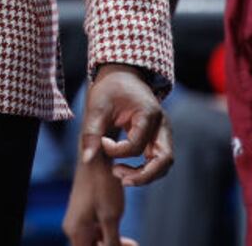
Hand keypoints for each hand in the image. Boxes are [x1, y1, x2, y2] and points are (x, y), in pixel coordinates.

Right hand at [62, 151, 126, 245]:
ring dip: (110, 244)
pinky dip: (107, 234)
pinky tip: (121, 233)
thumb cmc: (102, 185)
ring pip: (93, 242)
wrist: (95, 158)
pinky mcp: (83, 212)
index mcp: (76, 231)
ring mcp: (77, 220)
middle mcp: (73, 228)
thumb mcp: (111, 217)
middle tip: (132, 245)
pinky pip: (94, 231)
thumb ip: (112, 242)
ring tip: (130, 242)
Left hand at [80, 65, 172, 185]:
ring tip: (117, 173)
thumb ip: (92, 133)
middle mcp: (162, 125)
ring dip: (144, 175)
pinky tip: (123, 169)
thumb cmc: (110, 89)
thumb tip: (87, 159)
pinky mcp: (158, 138)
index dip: (116, 150)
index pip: (137, 145)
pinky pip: (157, 161)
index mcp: (149, 114)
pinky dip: (144, 170)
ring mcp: (163, 133)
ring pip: (164, 164)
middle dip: (143, 175)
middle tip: (117, 175)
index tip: (101, 141)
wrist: (122, 76)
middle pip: (164, 160)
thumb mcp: (97, 107)